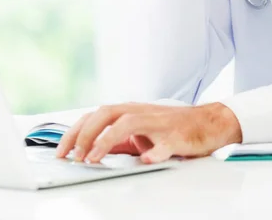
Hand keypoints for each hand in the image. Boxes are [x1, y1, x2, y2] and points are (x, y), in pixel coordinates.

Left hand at [55, 102, 241, 163]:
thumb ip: (117, 140)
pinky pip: (166, 143)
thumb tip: (90, 151)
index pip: (95, 116)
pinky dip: (155, 151)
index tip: (61, 151)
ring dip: (108, 140)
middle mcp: (142, 112)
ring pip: (129, 123)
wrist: (209, 123)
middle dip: (85, 134)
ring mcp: (160, 123)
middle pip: (106, 114)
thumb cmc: (173, 128)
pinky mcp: (178, 136)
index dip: (75, 132)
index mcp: (130, 111)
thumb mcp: (140, 133)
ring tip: (94, 158)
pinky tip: (146, 159)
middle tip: (73, 156)